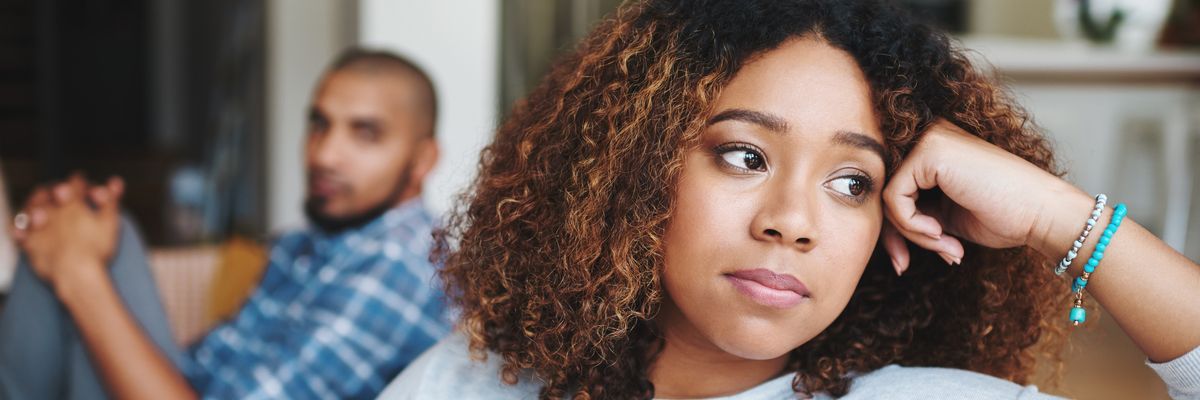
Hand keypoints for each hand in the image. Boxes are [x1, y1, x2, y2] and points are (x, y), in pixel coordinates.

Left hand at [14, 173, 125, 290]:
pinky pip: (20, 232)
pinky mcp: (30, 243)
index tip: (83, 183)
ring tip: (41, 206)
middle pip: (49, 192)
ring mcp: (39, 227)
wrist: (76, 273)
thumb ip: (111, 200)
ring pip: (31, 207)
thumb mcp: (110, 222)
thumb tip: (115, 182)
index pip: (75, 183)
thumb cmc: (96, 248)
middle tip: (60, 192)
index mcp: (73, 203)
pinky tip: (24, 229)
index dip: (80, 182)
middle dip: (54, 190)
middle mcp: (53, 211)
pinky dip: (21, 228)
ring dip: (35, 203)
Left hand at [881, 120, 1084, 273]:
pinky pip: (894, 198)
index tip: (902, 261)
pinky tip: (941, 233)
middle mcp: (928, 136)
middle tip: (905, 265)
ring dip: (911, 234)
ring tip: (944, 246)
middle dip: (894, 236)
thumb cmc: (1004, 216)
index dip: (893, 230)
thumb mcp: (943, 218)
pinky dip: (911, 226)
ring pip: (887, 197)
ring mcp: (928, 140)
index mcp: (933, 148)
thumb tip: (882, 239)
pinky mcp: (929, 152)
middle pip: (883, 192)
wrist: (1042, 214)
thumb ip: (912, 216)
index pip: (892, 189)